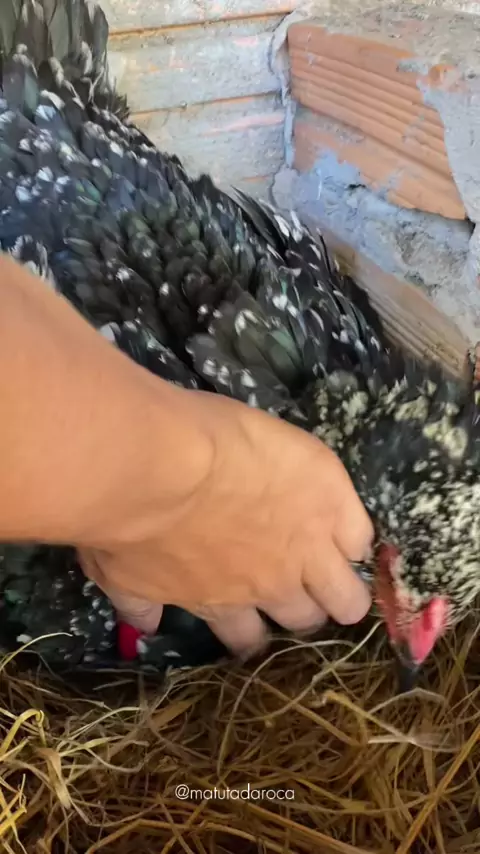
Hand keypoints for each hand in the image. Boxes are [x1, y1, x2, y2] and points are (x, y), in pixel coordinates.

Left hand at [81, 391, 372, 657]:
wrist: (161, 465)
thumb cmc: (128, 517)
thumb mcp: (118, 570)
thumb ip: (140, 599)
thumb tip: (148, 623)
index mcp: (221, 600)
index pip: (249, 635)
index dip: (253, 632)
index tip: (252, 621)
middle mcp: (271, 583)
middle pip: (306, 617)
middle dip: (303, 608)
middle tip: (300, 586)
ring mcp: (308, 543)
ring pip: (347, 591)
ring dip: (342, 585)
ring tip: (339, 569)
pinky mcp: (331, 497)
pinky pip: (361, 535)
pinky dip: (352, 533)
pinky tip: (341, 521)